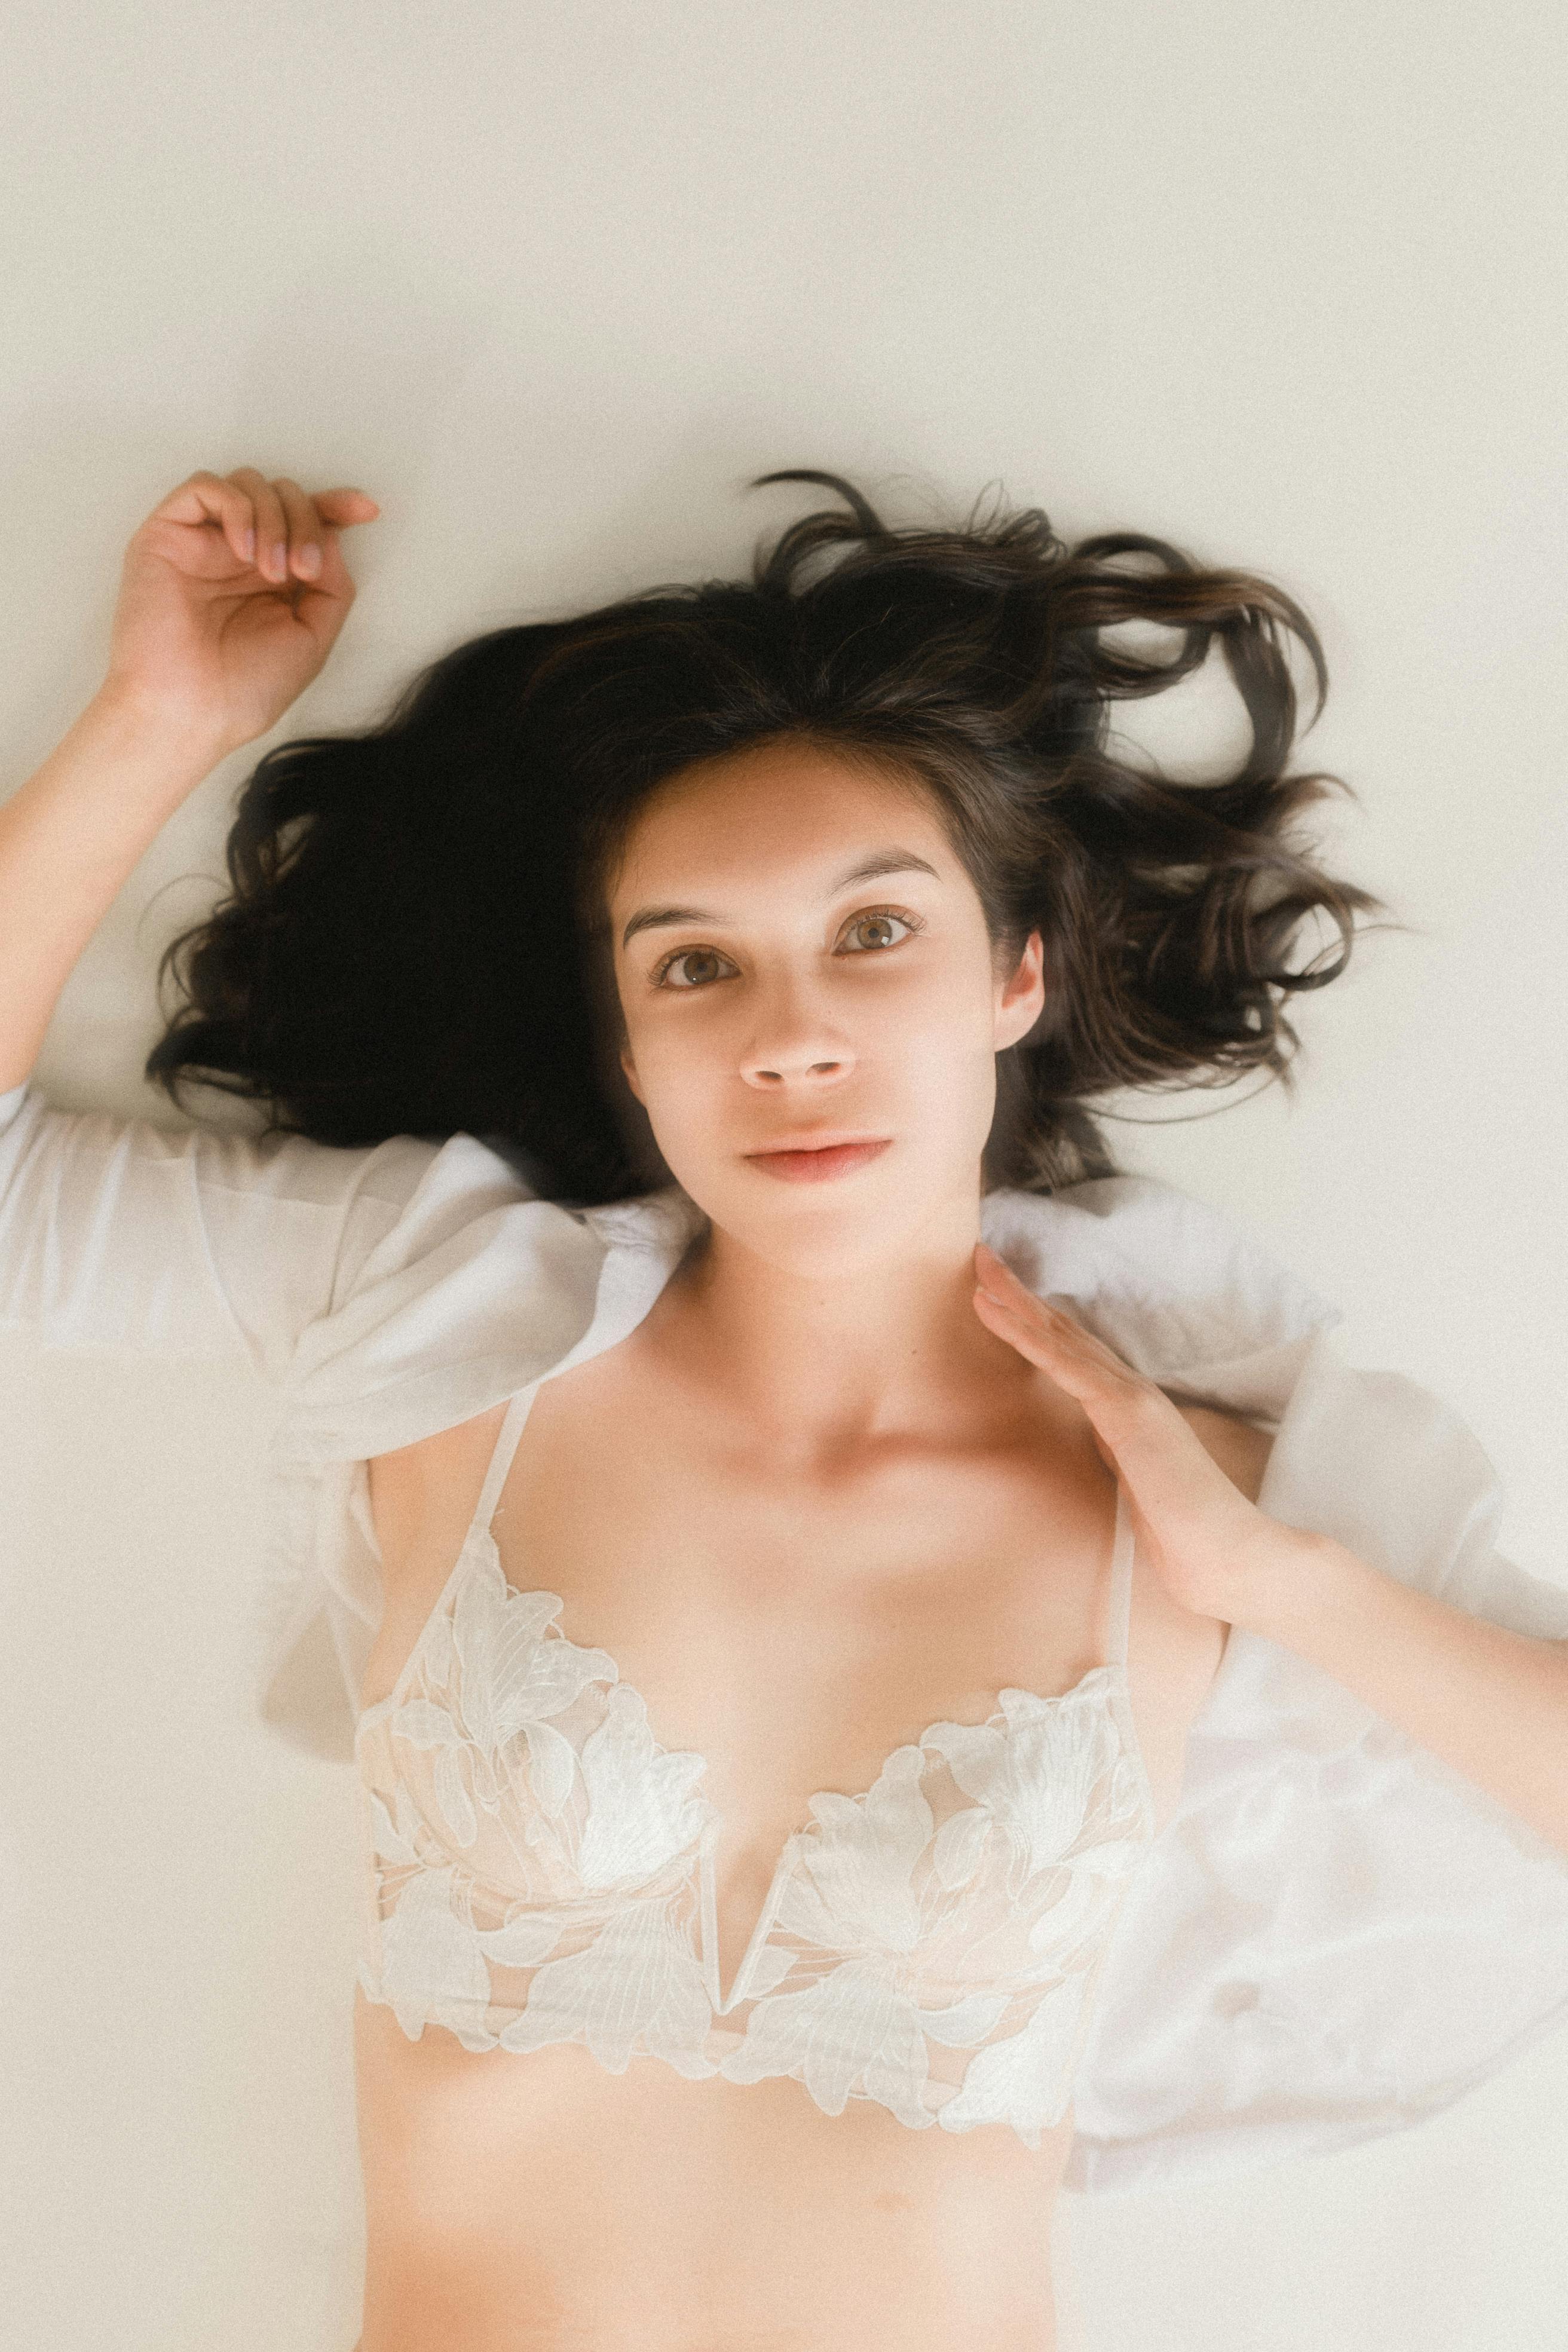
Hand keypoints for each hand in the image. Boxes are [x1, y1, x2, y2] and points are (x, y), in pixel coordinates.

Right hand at [101, 467, 380, 757]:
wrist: (191, 712)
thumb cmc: (244, 689)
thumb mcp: (313, 639)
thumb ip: (333, 587)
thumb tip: (334, 537)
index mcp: (273, 578)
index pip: (307, 522)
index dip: (336, 507)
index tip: (366, 511)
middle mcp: (238, 554)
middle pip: (284, 496)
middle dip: (307, 521)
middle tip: (304, 571)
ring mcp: (203, 543)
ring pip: (248, 483)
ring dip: (275, 518)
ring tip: (271, 571)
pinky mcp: (166, 535)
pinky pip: (204, 486)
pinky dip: (236, 507)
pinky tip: (243, 550)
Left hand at [970, 1238, 1311, 1624]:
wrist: (1219, 1550)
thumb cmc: (1181, 1527)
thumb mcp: (1134, 1479)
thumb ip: (1116, 1451)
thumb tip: (1097, 1441)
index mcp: (1127, 1405)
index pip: (1074, 1352)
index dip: (1037, 1320)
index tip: (1001, 1293)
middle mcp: (1128, 1390)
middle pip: (1063, 1330)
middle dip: (1019, 1292)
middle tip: (981, 1256)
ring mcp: (1128, 1396)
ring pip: (1060, 1338)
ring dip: (1015, 1301)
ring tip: (979, 1267)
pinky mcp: (1123, 1411)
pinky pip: (1065, 1365)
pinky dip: (1027, 1335)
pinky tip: (996, 1311)